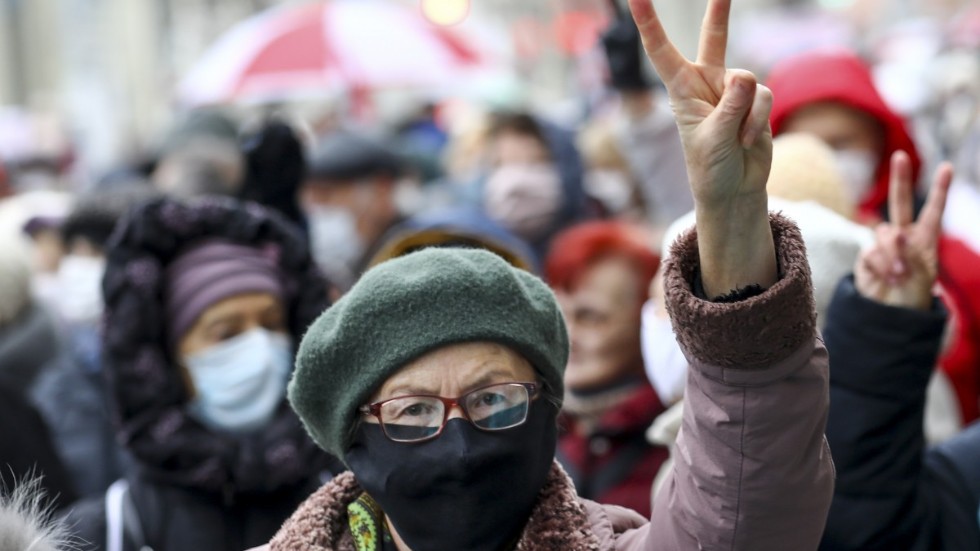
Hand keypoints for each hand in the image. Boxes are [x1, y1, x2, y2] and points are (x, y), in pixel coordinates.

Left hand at [629, 0, 774, 295]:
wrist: (734, 189)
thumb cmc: (711, 167)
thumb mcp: (714, 139)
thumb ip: (730, 107)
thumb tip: (744, 75)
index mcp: (681, 90)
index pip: (662, 51)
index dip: (650, 23)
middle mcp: (706, 84)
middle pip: (713, 39)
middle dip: (718, 12)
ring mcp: (733, 91)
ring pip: (748, 81)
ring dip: (746, 114)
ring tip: (736, 138)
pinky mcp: (756, 101)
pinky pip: (763, 97)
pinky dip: (758, 120)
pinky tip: (748, 139)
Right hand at [855, 152, 952, 309]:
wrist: (890, 317)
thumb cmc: (912, 297)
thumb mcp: (921, 275)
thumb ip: (909, 252)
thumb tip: (895, 233)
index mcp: (925, 240)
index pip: (933, 211)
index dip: (939, 190)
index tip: (947, 167)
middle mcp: (903, 238)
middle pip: (900, 204)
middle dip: (901, 180)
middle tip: (900, 157)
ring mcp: (883, 247)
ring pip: (884, 234)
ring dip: (892, 254)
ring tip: (899, 276)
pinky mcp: (866, 259)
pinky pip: (871, 253)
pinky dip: (882, 266)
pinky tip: (888, 279)